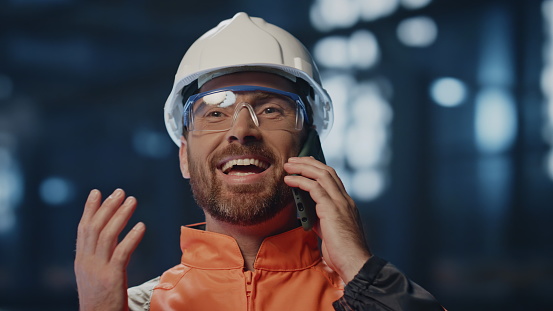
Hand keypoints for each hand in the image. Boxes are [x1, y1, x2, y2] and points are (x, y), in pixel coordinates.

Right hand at [74, 189, 144, 310]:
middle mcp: (87, 261)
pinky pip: (121, 253)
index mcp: (81, 259)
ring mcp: (98, 269)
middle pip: (95, 228)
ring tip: (132, 201)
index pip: (84, 229)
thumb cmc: (100, 297)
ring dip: (121, 216)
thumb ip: (98, 254)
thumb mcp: (93, 273)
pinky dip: (131, 237)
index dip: (90, 209)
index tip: (97, 192)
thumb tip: (108, 233)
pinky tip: (141, 226)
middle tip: (120, 191)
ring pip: (107, 236)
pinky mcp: (112, 277)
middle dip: (107, 207)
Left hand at [284, 157, 370, 282]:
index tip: (305, 164)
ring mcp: (340, 203)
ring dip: (302, 168)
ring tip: (288, 166)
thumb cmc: (342, 253)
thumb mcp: (330, 231)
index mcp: (346, 204)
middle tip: (293, 160)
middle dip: (309, 163)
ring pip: (321, 175)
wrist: (354, 263)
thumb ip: (321, 219)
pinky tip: (289, 180)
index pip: (333, 178)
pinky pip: (314, 187)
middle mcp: (345, 200)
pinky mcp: (332, 209)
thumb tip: (307, 212)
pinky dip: (300, 181)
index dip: (318, 168)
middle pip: (327, 171)